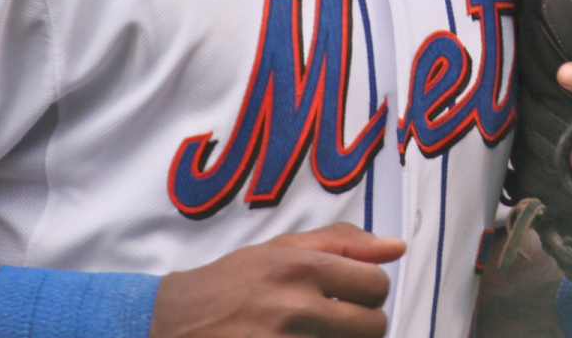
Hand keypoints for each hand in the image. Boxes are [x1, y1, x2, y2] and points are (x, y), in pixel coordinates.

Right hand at [151, 223, 405, 337]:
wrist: (173, 324)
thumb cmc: (230, 284)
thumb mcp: (278, 249)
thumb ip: (341, 242)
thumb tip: (397, 247)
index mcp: (300, 267)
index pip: (376, 284)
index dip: (368, 291)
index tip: (349, 294)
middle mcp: (296, 307)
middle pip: (374, 326)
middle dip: (361, 324)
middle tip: (332, 320)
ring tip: (313, 333)